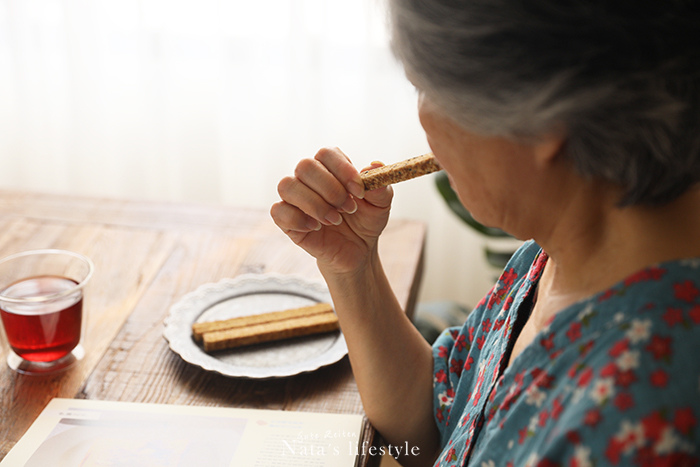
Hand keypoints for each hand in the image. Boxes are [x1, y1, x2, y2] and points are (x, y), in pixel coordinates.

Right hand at [270, 147, 392, 273]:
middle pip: (305, 166)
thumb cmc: (365, 222)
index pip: (326, 154)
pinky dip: (298, 219)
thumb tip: (374, 165)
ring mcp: (295, 199)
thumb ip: (380, 186)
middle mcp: (309, 179)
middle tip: (348, 209)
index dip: (342, 169)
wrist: (357, 251)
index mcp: (331, 168)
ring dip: (315, 204)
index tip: (359, 191)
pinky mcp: (286, 220)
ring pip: (287, 186)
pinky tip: (316, 228)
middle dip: (330, 189)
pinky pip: (278, 211)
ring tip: (334, 220)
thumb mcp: (380, 206)